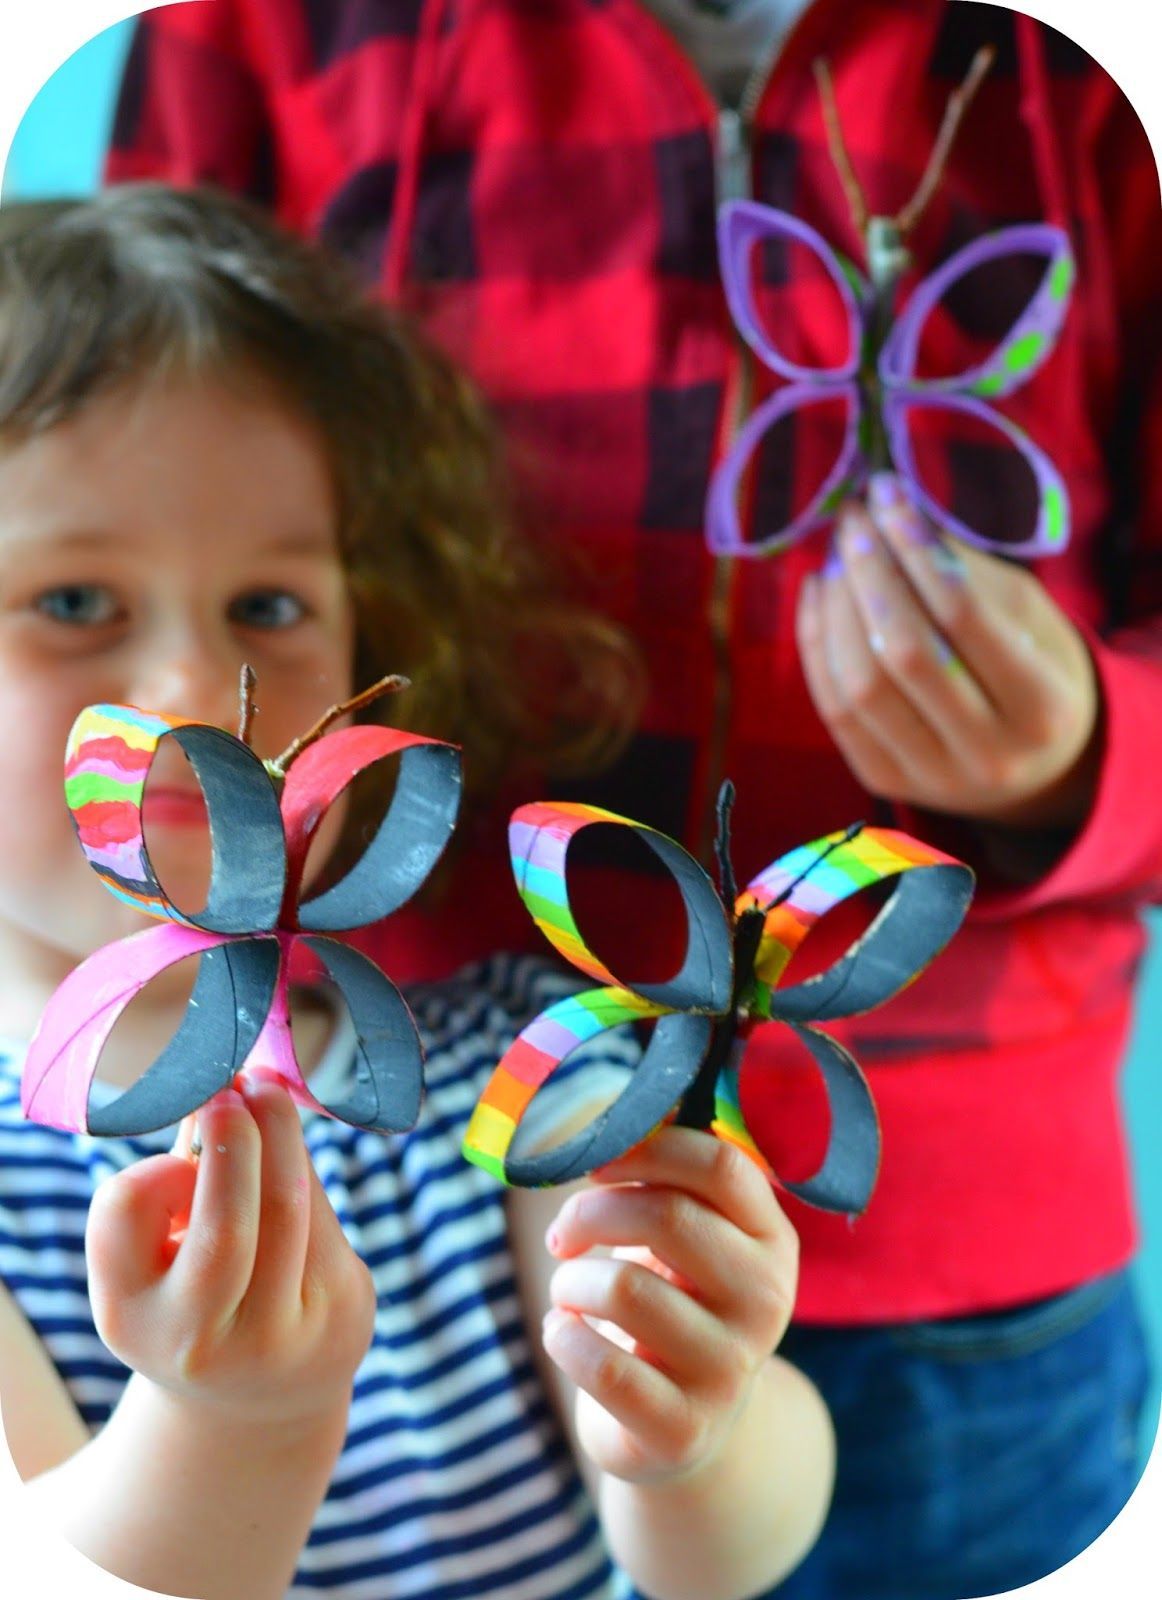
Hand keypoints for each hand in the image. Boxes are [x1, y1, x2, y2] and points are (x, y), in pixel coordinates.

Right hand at [85, 1074, 375, 1428]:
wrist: (260, 1398)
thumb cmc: (190, 1299)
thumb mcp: (153, 1262)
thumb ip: (169, 1186)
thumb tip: (215, 1089)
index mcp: (129, 1318)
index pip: (125, 1217)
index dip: (153, 1169)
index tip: (176, 1144)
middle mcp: (201, 1340)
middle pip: (227, 1226)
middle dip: (236, 1140)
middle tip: (235, 1083)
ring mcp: (282, 1335)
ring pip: (290, 1205)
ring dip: (279, 1134)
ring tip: (264, 1092)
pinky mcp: (343, 1311)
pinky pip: (323, 1214)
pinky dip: (301, 1169)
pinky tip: (286, 1154)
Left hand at [541, 1127, 797, 1486]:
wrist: (686, 1427)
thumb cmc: (673, 1302)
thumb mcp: (688, 1239)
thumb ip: (664, 1180)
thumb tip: (611, 1116)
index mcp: (771, 1239)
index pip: (721, 1166)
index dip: (647, 1148)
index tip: (596, 1163)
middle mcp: (766, 1300)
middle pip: (667, 1216)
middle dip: (591, 1212)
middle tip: (564, 1233)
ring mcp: (729, 1368)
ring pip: (624, 1287)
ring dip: (571, 1280)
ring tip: (569, 1291)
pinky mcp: (683, 1427)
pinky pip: (602, 1364)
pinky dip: (563, 1335)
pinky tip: (564, 1331)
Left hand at [795, 472, 1100, 828]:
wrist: (1036, 764)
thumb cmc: (1036, 669)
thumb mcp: (1029, 615)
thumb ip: (965, 571)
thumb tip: (891, 517)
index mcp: (1043, 707)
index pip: (962, 613)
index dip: (915, 547)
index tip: (888, 494)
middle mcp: (988, 753)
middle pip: (904, 651)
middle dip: (869, 572)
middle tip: (854, 519)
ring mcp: (930, 776)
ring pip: (860, 684)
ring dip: (837, 607)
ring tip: (837, 556)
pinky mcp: (882, 780)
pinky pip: (833, 709)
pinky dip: (816, 643)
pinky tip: (819, 593)